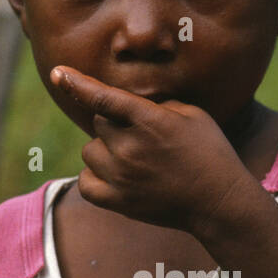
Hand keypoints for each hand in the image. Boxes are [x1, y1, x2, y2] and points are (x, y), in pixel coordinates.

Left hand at [50, 66, 252, 232]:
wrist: (219, 203)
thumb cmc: (211, 154)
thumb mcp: (193, 115)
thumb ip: (157, 106)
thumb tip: (131, 106)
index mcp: (150, 121)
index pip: (103, 97)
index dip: (77, 83)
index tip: (57, 73)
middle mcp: (130, 148)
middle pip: (99, 122)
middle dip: (115, 123)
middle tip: (142, 136)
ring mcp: (122, 177)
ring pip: (90, 151)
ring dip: (105, 149)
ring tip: (133, 158)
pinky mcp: (118, 201)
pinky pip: (85, 182)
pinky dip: (94, 176)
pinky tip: (112, 174)